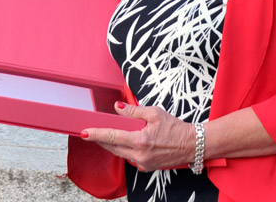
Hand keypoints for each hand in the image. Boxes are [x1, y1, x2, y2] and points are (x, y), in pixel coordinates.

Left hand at [80, 102, 194, 171]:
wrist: (192, 145)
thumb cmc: (176, 128)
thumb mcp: (154, 113)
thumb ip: (134, 111)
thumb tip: (117, 107)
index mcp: (141, 141)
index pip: (112, 137)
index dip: (96, 134)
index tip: (83, 132)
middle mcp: (140, 155)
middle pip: (112, 148)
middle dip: (100, 140)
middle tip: (90, 132)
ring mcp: (143, 163)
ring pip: (120, 154)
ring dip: (111, 145)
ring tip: (105, 136)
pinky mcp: (147, 167)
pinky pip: (130, 158)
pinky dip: (124, 150)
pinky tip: (124, 143)